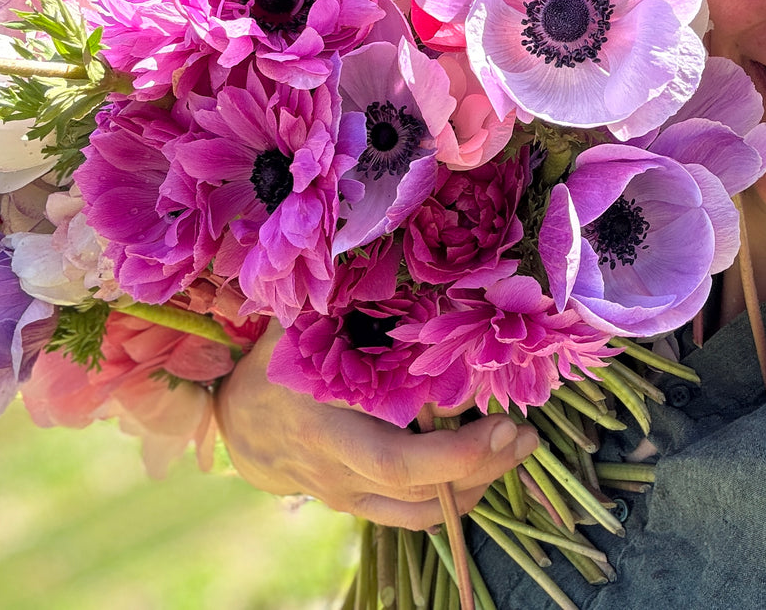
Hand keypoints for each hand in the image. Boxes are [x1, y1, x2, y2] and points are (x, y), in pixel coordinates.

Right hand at [214, 321, 538, 528]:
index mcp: (323, 428)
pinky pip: (413, 514)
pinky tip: (486, 460)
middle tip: (527, 434)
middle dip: (484, 467)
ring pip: (422, 512)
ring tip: (517, 446)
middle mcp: (338, 472)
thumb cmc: (276, 359)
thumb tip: (391, 249)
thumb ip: (341, 300)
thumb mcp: (298, 325)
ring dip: (478, 484)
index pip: (396, 461)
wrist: (238, 421)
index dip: (455, 453)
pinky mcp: (360, 504)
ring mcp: (349, 496)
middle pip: (423, 493)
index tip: (506, 424)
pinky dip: (455, 493)